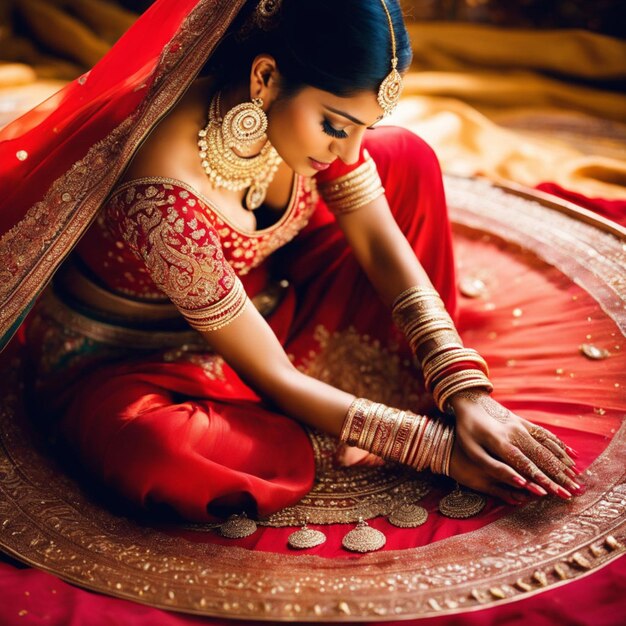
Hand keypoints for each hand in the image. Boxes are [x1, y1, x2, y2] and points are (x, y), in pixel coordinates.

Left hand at [448, 389, 580, 500]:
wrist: (469, 402)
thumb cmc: (467, 431)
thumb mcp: (473, 451)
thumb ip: (494, 468)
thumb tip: (520, 483)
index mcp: (501, 443)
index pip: (526, 465)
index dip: (543, 480)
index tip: (558, 494)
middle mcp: (516, 434)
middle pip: (542, 458)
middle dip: (560, 476)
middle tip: (575, 492)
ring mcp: (522, 426)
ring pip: (547, 446)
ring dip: (563, 463)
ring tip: (577, 478)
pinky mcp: (524, 422)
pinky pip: (546, 435)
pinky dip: (560, 446)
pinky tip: (571, 455)